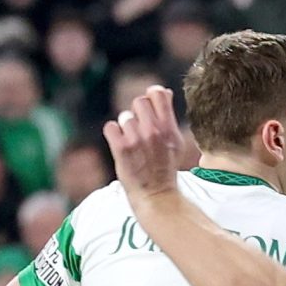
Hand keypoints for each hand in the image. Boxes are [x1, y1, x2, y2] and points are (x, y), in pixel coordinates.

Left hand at [101, 86, 183, 204]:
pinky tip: (122, 147)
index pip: (157, 94)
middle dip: (137, 113)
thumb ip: (168, 116)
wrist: (156, 195)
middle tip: (140, 130)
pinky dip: (114, 135)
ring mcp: (137, 139)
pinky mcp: (121, 147)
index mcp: (169, 128)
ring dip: (126, 128)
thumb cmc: (165, 168)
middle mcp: (154, 131)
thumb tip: (163, 91)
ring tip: (134, 145)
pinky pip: (110, 127)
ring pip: (124, 117)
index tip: (150, 106)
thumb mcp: (174, 142)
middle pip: (138, 102)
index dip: (151, 96)